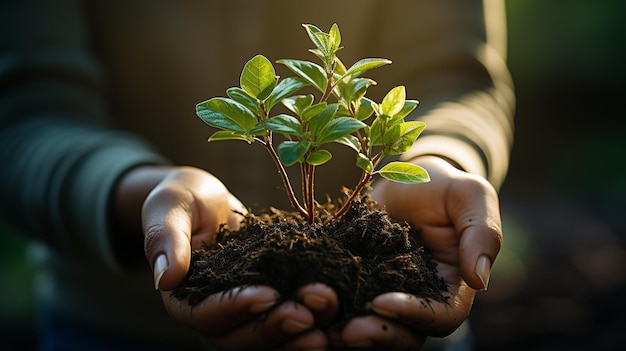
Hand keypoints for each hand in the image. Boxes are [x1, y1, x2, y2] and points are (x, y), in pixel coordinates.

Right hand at [138, 166, 338, 349]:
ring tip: (327, 326)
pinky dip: (309, 327)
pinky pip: (286, 326)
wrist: (206, 202)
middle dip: (275, 329)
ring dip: (296, 337)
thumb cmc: (182, 200)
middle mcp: (211, 315)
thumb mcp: (169, 208)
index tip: (268, 295)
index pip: (206, 315)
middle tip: (309, 313)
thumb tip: (166, 278)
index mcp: (182, 298)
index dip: (237, 308)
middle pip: (239, 339)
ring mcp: (241, 315)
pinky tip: (334, 321)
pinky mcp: (268, 306)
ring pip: (265, 342)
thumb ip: (165, 239)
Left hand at [331, 156, 501, 348]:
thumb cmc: (444, 186)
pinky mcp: (355, 282)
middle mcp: (416, 300)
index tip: (381, 303)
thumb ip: (483, 233)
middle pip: (402, 336)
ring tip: (318, 324)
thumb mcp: (470, 196)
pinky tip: (302, 305)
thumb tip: (480, 280)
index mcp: (451, 287)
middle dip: (375, 337)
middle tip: (344, 332)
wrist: (406, 176)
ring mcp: (383, 293)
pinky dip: (324, 313)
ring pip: (369, 330)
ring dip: (345, 334)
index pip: (439, 317)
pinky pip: (341, 307)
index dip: (412, 317)